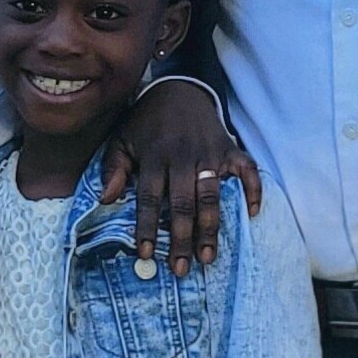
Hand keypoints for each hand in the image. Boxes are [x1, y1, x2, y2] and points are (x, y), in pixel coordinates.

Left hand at [107, 81, 260, 277]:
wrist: (179, 89)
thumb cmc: (146, 122)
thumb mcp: (121, 139)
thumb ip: (113, 169)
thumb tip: (105, 200)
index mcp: (155, 156)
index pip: (150, 197)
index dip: (147, 226)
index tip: (146, 254)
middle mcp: (183, 156)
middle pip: (183, 203)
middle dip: (182, 238)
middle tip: (181, 268)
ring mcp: (210, 153)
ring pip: (212, 195)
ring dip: (211, 228)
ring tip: (208, 257)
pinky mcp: (230, 149)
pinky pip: (246, 171)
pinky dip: (253, 190)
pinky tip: (250, 215)